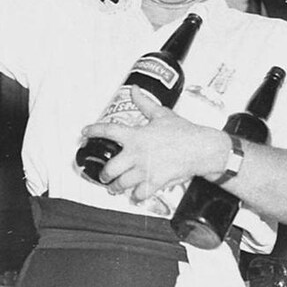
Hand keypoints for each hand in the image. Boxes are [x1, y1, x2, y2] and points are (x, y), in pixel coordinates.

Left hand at [81, 86, 224, 202]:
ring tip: (114, 188)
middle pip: (110, 168)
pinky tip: (134, 195)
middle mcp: (137, 154)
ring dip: (115, 187)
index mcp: (136, 135)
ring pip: (121, 184)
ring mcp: (145, 170)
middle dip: (104, 174)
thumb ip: (144, 103)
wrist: (202, 148)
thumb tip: (134, 90)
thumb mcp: (161, 114)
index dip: (93, 131)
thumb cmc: (184, 131)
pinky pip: (139, 195)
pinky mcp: (156, 182)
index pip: (108, 131)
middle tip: (104, 175)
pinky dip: (135, 197)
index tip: (84, 132)